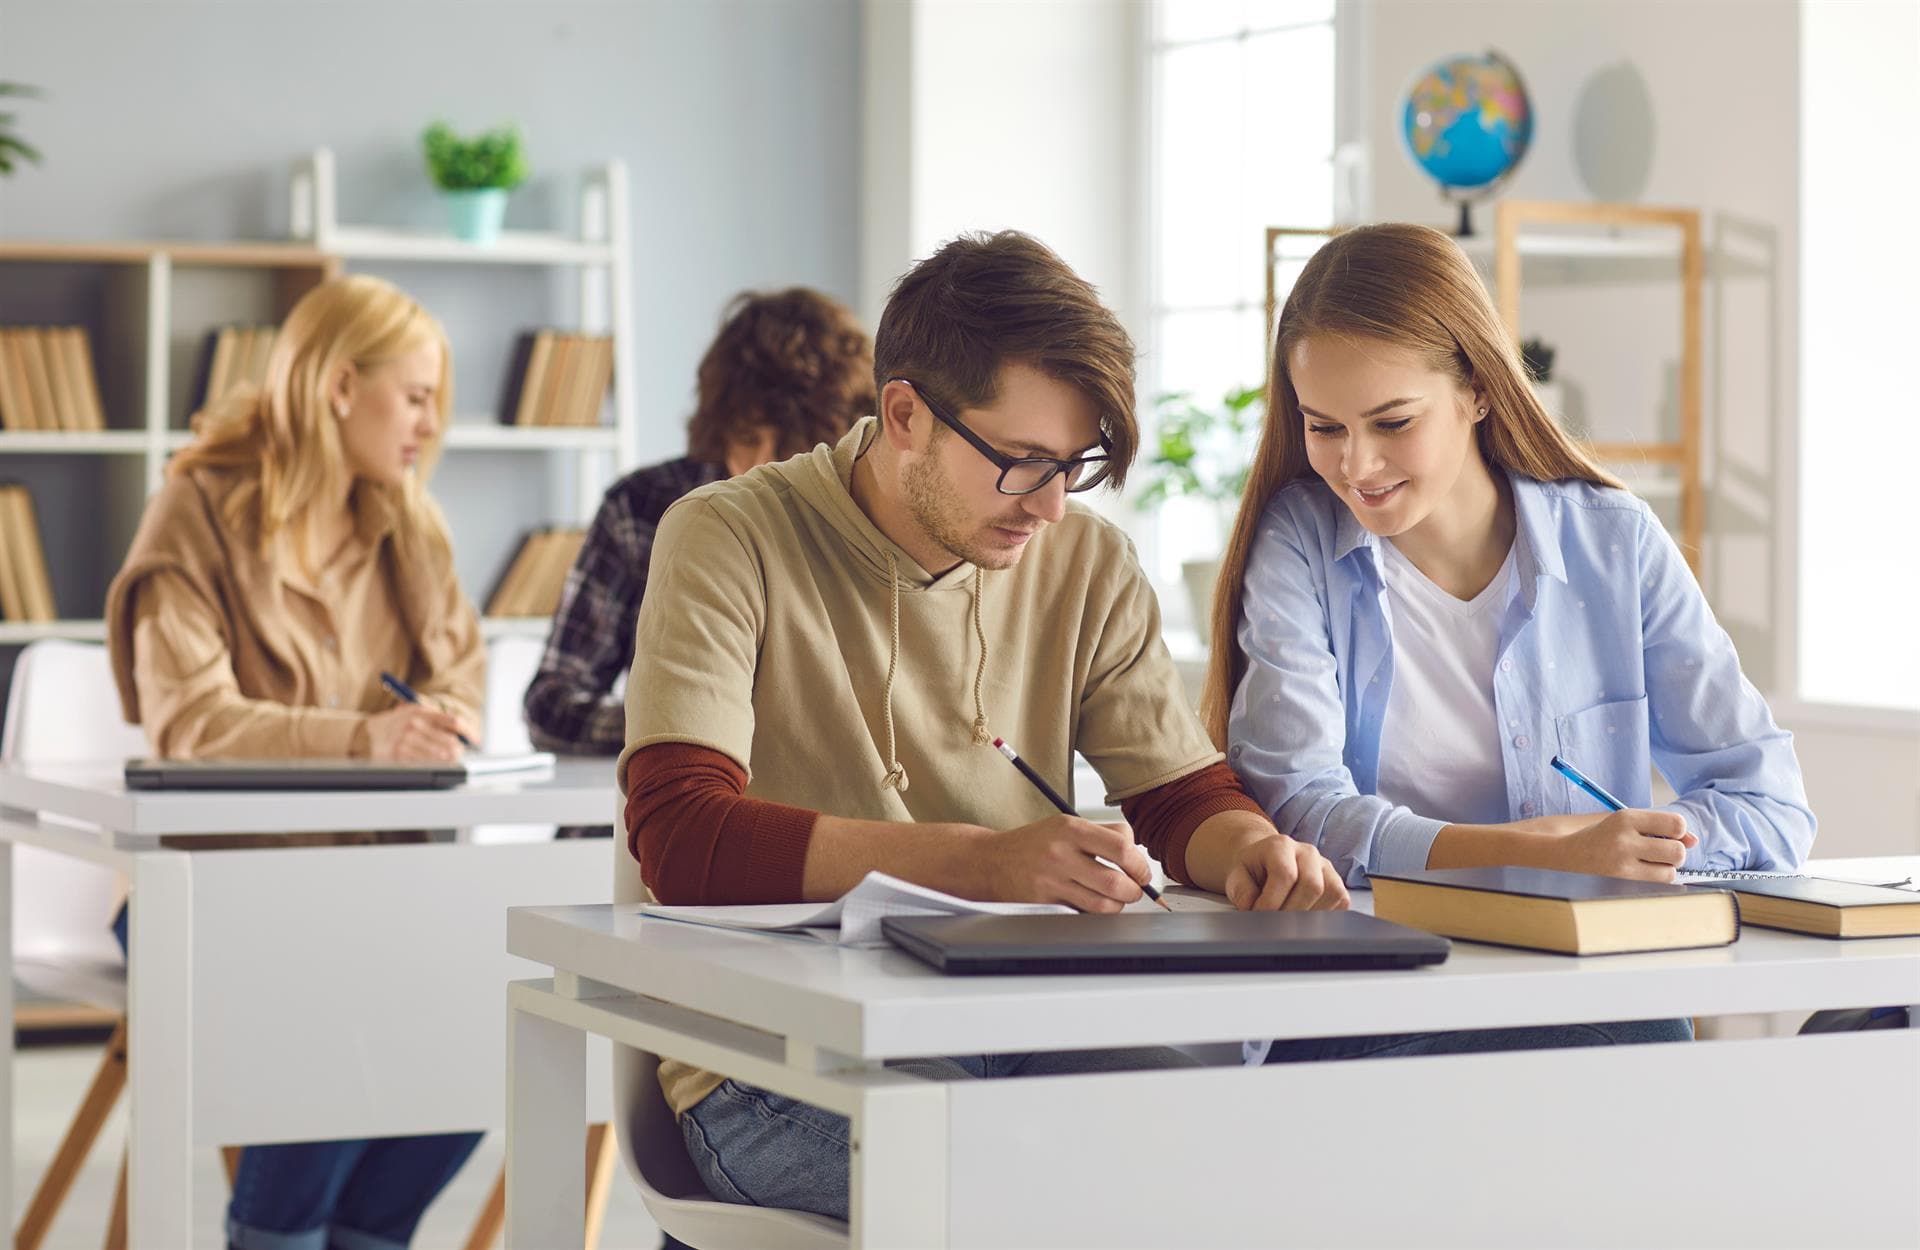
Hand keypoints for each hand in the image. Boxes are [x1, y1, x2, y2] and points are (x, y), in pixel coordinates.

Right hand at [364, 704, 469, 762]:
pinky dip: (435, 765)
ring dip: (449, 759)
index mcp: (420, 711)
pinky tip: (435, 764)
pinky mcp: (400, 756)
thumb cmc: (394, 725)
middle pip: (450, 741)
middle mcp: (414, 725)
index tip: (475, 740)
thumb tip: (462, 730)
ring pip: (441, 755)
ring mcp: (407, 741)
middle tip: (461, 753)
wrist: (365, 736)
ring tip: (450, 759)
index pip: (454, 722)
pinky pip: (426, 764)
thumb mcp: (412, 712)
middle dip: (460, 749)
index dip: (469, 732)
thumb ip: (436, 717)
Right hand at [978, 814, 1151, 913]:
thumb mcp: (1066, 824)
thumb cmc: (1035, 843)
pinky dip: (1094, 912)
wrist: (991, 861)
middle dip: (1133, 891)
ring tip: (1114, 898)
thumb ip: (1104, 833)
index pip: (1121, 848)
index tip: (1142, 872)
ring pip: (1103, 904)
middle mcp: (1060, 853)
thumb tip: (1137, 852)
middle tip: (1133, 890)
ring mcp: (1051, 881)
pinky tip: (1090, 903)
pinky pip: (1082, 914)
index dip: (1140, 865)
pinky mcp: (1044, 903)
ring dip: (1117, 906)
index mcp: (1070, 828)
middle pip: (1116, 882)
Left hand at [1223, 833, 1349, 910]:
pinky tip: (1306, 916)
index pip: (1285, 874)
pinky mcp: (1337, 882)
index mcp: (1281, 845)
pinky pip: (1341, 901)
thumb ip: (1240, 889)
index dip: (1272, 901)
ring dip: (1309, 915)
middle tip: (1275, 922)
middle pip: (1312, 885)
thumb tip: (1251, 906)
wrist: (1265, 862)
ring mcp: (1325, 866)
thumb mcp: (1237, 874)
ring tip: (1288, 919)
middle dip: (1292, 912)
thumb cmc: (1253, 870)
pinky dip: (1325, 915)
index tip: (1260, 915)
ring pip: (1330, 894)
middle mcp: (1307, 852)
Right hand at [1550, 809, 1697, 880]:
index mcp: (1627, 817)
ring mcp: (1623, 860)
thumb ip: (1661, 827)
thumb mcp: (1628, 822)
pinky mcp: (1622, 877)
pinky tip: (1648, 871)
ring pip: (1672, 868)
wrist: (1568, 852)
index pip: (1675, 823)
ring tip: (1655, 862)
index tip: (1668, 833)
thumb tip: (1693, 840)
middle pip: (1677, 849)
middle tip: (1663, 851)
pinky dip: (1662, 876)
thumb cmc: (1604, 835)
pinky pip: (1661, 880)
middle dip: (1677, 852)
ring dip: (1669, 866)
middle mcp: (1625, 837)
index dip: (1678, 830)